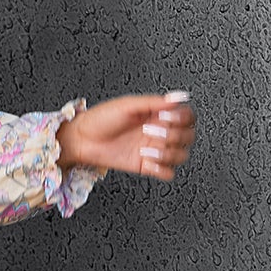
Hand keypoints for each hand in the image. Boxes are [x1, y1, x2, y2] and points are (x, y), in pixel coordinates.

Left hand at [58, 91, 194, 181]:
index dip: (182, 118)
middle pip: (188, 136)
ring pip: (181, 155)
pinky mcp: (146, 166)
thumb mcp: (128, 105)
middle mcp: (159, 132)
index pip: (187, 117)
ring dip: (168, 153)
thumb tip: (180, 96)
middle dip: (173, 135)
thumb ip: (155, 102)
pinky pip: (168, 173)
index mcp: (158, 114)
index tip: (165, 118)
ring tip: (146, 149)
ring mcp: (154, 150)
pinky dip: (163, 169)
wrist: (82, 140)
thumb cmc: (100, 120)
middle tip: (150, 132)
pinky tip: (148, 161)